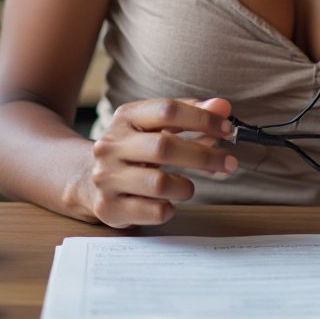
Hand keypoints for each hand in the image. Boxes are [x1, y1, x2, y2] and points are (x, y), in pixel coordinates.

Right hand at [87, 97, 236, 227]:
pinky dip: (170, 208)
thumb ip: (192, 114)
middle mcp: (111, 145)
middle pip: (164, 147)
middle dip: (204, 155)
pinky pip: (153, 211)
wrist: (89, 178)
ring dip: (186, 186)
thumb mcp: (158, 126)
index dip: (202, 118)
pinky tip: (168, 202)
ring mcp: (107, 178)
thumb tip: (223, 106)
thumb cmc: (136, 149)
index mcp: (125, 117)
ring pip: (160, 183)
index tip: (228, 128)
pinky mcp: (109, 208)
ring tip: (188, 186)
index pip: (167, 110)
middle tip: (230, 162)